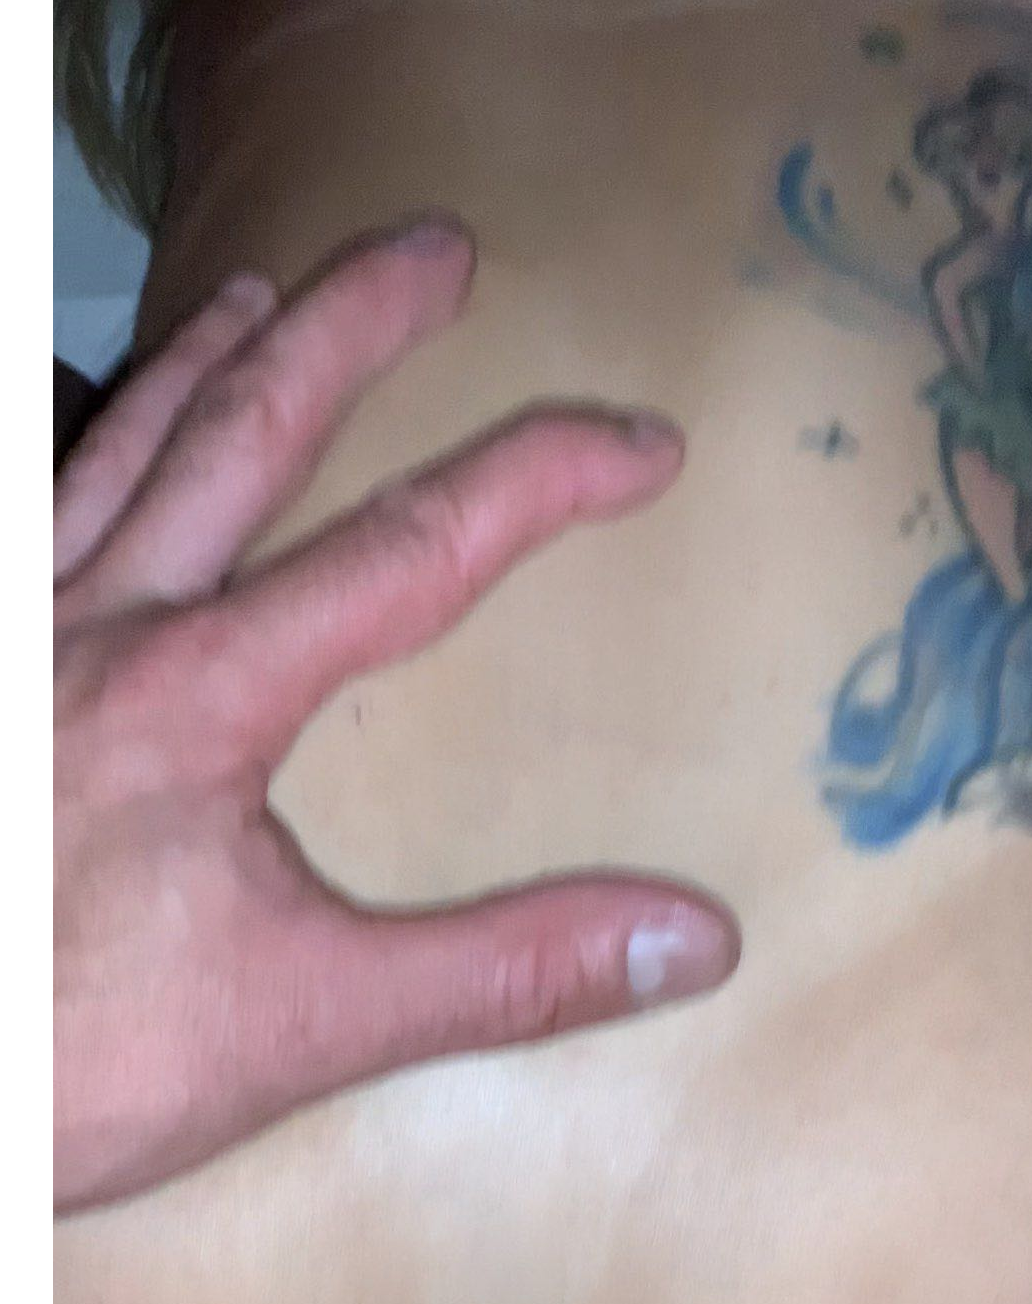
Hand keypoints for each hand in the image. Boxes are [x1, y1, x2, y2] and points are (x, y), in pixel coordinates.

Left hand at [54, 219, 738, 1212]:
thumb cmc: (68, 1057)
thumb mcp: (304, 1025)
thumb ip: (500, 974)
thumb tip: (692, 941)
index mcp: (203, 691)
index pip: (413, 548)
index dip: (540, 478)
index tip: (642, 441)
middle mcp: (97, 624)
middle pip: (250, 429)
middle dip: (354, 325)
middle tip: (437, 246)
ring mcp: (18, 635)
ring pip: (119, 452)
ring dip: (203, 362)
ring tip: (260, 289)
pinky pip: (30, 518)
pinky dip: (75, 454)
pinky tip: (87, 452)